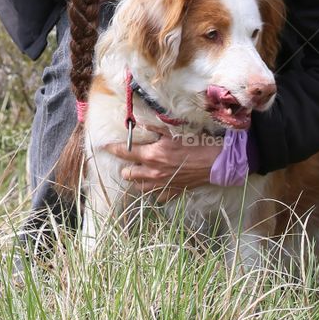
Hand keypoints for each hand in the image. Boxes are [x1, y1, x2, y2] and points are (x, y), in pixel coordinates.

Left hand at [104, 125, 222, 202]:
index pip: (125, 152)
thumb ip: (154, 127)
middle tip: (130, 162)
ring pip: (139, 187)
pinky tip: (157, 183)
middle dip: (126, 168)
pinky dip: (154, 190)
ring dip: (137, 180)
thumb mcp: (172, 132)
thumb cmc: (193, 145)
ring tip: (140, 173)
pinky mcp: (171, 193)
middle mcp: (153, 172)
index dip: (113, 149)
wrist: (212, 163)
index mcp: (151, 155)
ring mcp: (161, 185)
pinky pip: (156, 196)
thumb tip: (139, 123)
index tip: (106, 146)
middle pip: (128, 174)